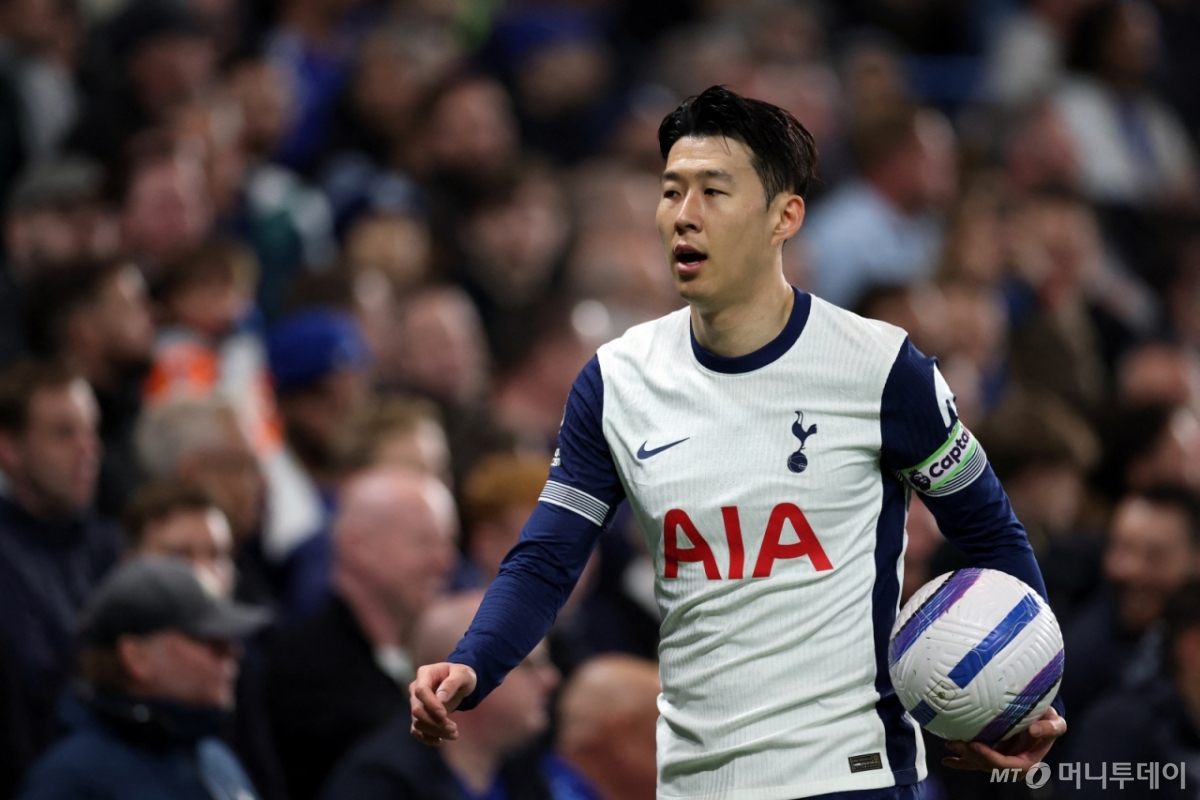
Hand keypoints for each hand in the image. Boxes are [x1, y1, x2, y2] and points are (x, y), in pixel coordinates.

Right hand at [409, 662, 476, 744]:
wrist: (461, 682)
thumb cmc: (462, 675)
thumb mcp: (463, 674)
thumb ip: (452, 683)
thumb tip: (440, 698)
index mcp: (425, 674)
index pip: (421, 691)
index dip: (430, 705)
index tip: (444, 715)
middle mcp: (416, 689)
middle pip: (417, 710)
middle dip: (435, 722)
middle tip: (454, 728)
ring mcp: (416, 703)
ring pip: (417, 722)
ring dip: (435, 731)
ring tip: (454, 734)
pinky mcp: (420, 715)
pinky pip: (417, 730)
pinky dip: (427, 737)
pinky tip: (440, 740)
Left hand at [942, 707, 1066, 774]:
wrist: (1040, 716)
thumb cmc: (1048, 719)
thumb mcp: (1055, 722)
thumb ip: (1050, 728)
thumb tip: (1034, 730)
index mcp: (1028, 762)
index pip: (1007, 765)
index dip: (990, 758)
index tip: (975, 744)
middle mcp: (1012, 764)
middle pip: (989, 766)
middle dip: (972, 756)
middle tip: (955, 743)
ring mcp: (1000, 759)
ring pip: (979, 763)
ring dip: (964, 756)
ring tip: (950, 745)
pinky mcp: (991, 753)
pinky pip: (975, 760)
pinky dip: (961, 761)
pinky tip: (946, 760)